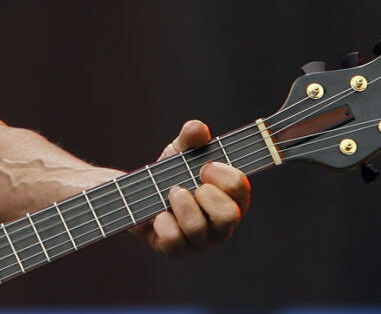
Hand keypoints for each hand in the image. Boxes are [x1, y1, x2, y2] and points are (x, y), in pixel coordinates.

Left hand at [133, 119, 250, 257]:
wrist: (139, 193)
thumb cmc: (170, 173)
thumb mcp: (179, 151)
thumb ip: (190, 138)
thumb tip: (198, 128)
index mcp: (231, 197)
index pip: (241, 188)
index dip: (223, 174)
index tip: (205, 166)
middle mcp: (222, 224)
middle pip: (229, 216)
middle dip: (207, 195)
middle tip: (192, 185)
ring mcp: (201, 241)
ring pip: (198, 229)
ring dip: (181, 205)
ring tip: (171, 192)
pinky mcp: (178, 251)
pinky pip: (174, 240)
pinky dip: (163, 222)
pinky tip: (158, 213)